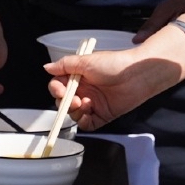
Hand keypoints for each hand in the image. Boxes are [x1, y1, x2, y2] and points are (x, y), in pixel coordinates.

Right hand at [46, 31, 184, 129]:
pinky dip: (84, 121)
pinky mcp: (102, 115)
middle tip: (74, 99)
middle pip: (64, 102)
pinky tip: (89, 111)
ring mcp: (93, 103)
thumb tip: (47, 67)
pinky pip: (87, 124)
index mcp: (79, 76)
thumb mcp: (86, 61)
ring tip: (86, 103)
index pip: (58, 85)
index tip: (60, 90)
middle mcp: (84, 90)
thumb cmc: (116, 64)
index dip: (56, 89)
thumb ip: (65, 65)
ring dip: (75, 111)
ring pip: (73, 114)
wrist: (137, 75)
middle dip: (65, 102)